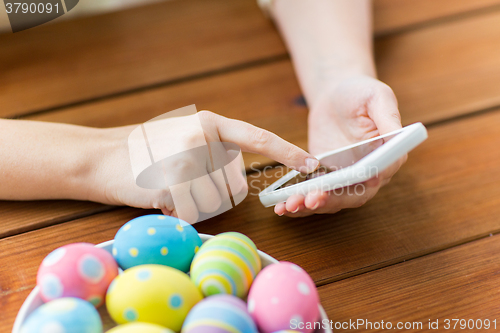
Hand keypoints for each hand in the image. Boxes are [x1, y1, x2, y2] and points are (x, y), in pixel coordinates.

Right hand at [88, 111, 318, 222]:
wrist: (100, 157)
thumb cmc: (145, 151)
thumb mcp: (183, 136)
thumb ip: (213, 149)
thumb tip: (240, 179)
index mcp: (210, 124)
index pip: (258, 138)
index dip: (288, 152)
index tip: (312, 164)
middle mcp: (203, 137)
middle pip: (234, 186)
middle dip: (214, 195)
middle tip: (184, 186)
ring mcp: (187, 158)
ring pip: (214, 203)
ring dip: (194, 206)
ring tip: (168, 188)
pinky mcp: (172, 182)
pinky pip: (192, 213)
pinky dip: (178, 214)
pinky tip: (159, 198)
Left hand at [274, 75, 406, 216]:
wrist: (335, 96)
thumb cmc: (360, 92)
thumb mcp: (377, 96)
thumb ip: (388, 115)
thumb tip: (398, 136)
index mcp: (388, 155)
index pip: (381, 173)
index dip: (367, 181)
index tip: (352, 181)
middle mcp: (370, 173)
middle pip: (354, 194)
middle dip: (332, 199)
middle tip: (311, 199)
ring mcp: (346, 177)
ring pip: (332, 199)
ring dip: (312, 206)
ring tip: (290, 205)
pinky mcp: (326, 177)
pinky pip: (314, 194)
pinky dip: (300, 202)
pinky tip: (282, 206)